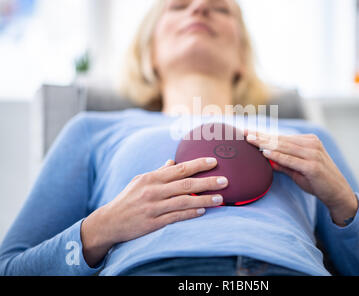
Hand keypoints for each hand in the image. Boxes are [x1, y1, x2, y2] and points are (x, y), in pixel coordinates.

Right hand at [81, 157, 226, 266]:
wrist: (108, 222)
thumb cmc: (127, 199)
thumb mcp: (140, 181)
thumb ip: (158, 172)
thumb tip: (172, 162)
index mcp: (151, 178)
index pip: (179, 169)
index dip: (198, 165)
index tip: (214, 161)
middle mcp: (153, 191)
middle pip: (186, 184)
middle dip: (207, 182)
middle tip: (226, 180)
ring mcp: (153, 207)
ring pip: (184, 202)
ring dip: (205, 200)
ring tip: (221, 199)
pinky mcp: (153, 222)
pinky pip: (176, 217)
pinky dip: (191, 213)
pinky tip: (203, 211)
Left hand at [245, 130, 357, 226]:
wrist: (338, 193)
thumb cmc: (317, 181)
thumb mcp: (298, 171)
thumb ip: (283, 163)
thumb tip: (266, 158)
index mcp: (309, 141)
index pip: (282, 137)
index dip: (264, 134)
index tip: (248, 132)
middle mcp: (312, 144)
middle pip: (281, 139)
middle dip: (261, 136)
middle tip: (245, 133)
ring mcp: (313, 154)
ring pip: (284, 147)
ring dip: (266, 143)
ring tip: (251, 140)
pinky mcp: (313, 166)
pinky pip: (291, 159)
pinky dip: (277, 156)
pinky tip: (265, 153)